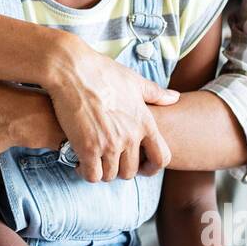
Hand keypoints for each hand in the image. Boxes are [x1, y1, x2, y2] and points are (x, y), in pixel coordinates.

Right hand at [44, 37, 178, 182]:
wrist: (72, 70)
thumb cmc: (101, 72)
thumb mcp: (134, 81)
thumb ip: (155, 93)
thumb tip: (174, 98)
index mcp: (145, 122)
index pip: (161, 158)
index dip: (152, 167)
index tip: (141, 166)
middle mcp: (130, 137)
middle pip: (131, 171)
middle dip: (119, 169)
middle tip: (108, 159)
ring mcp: (109, 144)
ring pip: (110, 175)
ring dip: (101, 170)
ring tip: (93, 159)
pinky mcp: (88, 148)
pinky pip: (92, 176)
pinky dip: (85, 172)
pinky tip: (79, 161)